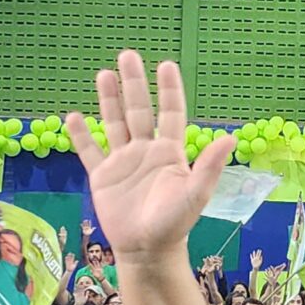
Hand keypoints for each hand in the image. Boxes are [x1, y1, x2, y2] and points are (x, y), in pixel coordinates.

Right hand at [66, 53, 233, 262]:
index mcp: (169, 152)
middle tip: (127, 55)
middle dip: (133, 83)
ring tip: (103, 74)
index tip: (166, 65)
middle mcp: (146, 151)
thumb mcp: (195, 193)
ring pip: (114, 123)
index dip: (169, 90)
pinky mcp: (102, 176)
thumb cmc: (174, 223)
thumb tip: (230, 138)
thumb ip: (209, 166)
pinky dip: (81, 134)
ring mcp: (122, 161)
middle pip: (139, 110)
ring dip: (109, 100)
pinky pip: (90, 150)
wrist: (146, 249)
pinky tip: (74, 116)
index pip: (170, 113)